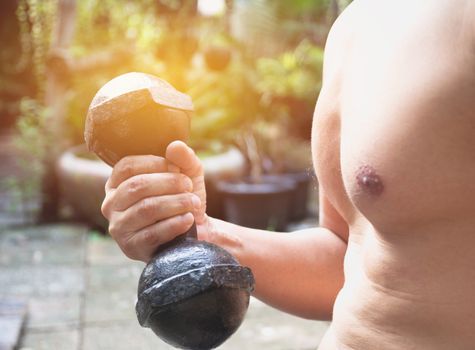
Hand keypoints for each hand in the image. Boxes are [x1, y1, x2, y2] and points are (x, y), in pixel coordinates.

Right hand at [101, 141, 208, 261]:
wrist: (193, 231)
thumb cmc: (182, 197)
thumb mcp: (187, 173)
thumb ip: (184, 158)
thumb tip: (174, 146)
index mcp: (117, 183)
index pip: (127, 166)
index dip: (155, 163)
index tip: (177, 168)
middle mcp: (111, 204)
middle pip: (137, 186)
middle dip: (169, 184)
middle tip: (189, 187)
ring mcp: (118, 227)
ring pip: (146, 209)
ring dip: (176, 203)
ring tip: (193, 203)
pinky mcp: (131, 247)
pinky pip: (152, 233)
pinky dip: (174, 224)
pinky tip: (188, 219)